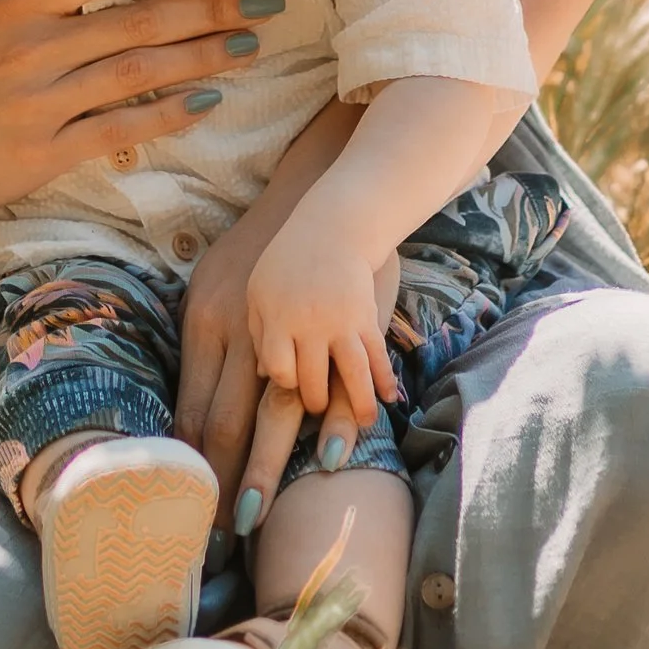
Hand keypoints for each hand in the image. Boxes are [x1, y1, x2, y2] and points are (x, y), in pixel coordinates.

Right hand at [0, 0, 267, 236]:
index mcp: (13, 4)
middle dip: (208, 10)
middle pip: (137, 22)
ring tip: (249, 45)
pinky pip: (120, 130)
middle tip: (265, 2)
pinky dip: (166, 116)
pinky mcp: (48, 152)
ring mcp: (44, 104)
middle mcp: (36, 49)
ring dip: (201, 59)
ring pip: (138, 74)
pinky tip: (206, 103)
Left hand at [177, 118, 390, 517]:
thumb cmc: (258, 252)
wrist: (316, 202)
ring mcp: (296, 330)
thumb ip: (203, 352)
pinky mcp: (342, 326)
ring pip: (287, 411)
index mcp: (209, 324)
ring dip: (277, 468)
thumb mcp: (213, 291)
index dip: (193, 465)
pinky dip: (347, 419)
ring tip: (272, 519)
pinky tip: (341, 456)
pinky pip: (346, 380)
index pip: (193, 411)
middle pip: (232, 423)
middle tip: (227, 534)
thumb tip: (183, 421)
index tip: (192, 509)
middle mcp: (248, 333)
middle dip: (228, 483)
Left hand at [244, 193, 402, 434]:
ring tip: (364, 424)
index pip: (279, 370)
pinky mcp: (366, 316)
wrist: (333, 225)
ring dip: (359, 406)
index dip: (286, 382)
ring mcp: (340, 322)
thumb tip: (263, 376)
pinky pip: (377, 356)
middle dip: (315, 402)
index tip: (291, 381)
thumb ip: (259, 333)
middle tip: (319, 406)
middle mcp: (308, 324)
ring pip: (350, 377)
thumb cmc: (288, 260)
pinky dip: (385, 380)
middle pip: (311, 382)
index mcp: (276, 317)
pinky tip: (390, 398)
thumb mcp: (259, 290)